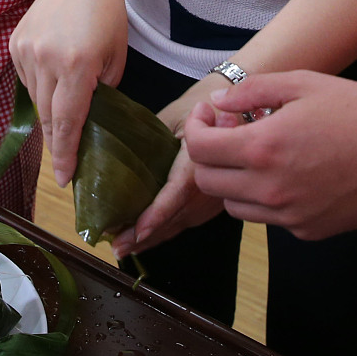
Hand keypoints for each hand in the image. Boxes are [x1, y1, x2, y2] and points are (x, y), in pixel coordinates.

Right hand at [8, 0, 126, 186]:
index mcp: (77, 65)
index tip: (65, 179)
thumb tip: (87, 121)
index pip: (68, 121)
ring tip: (64, 114)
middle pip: (47, 116)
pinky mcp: (15, 46)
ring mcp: (26, 52)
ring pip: (36, 100)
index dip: (67, 154)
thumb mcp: (115, 57)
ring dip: (49, 113)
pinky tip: (53, 78)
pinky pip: (27, 80)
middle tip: (65, 164)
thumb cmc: (106, 16)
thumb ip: (101, 92)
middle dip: (57, 142)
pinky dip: (40, 88)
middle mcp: (46, 60)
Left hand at [113, 77, 227, 253]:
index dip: (157, 214)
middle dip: (145, 236)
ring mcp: (216, 198)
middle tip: (117, 246)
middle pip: (177, 216)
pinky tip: (147, 239)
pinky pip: (189, 220)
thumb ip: (149, 138)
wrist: (241, 110)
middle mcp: (213, 185)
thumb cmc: (204, 106)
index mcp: (201, 161)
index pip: (177, 193)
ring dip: (154, 238)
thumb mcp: (173, 115)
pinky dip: (166, 230)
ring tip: (125, 248)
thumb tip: (115, 156)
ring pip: (182, 224)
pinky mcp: (215, 203)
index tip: (138, 231)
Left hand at [183, 70, 356, 238]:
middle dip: (208, 155)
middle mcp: (269, 189)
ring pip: (234, 206)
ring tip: (259, 152)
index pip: (199, 149)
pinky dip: (266, 197)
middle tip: (229, 131)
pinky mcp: (307, 230)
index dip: (195, 128)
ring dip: (233, 180)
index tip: (209, 114)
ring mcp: (288, 215)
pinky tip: (291, 171)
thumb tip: (219, 103)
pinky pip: (269, 218)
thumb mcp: (304, 83)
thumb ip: (253, 91)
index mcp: (263, 149)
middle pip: (208, 182)